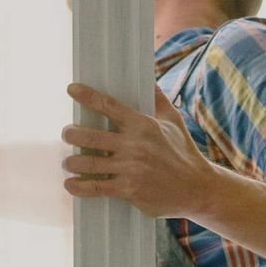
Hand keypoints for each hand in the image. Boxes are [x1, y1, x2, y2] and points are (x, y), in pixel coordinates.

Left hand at [62, 82, 215, 220]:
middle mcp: (134, 145)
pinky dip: (79, 187)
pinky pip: (96, 187)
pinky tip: (71, 184)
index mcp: (142, 125)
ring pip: (88, 163)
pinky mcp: (129, 190)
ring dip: (72, 162)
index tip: (71, 89)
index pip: (109, 106)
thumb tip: (150, 76)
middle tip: (68, 134)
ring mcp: (130, 168)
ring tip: (69, 162)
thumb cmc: (184, 152)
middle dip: (71, 134)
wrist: (197, 188)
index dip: (87, 96)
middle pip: (90, 136)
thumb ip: (158, 99)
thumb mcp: (174, 121)